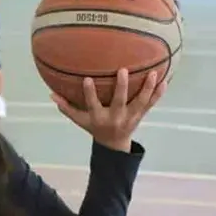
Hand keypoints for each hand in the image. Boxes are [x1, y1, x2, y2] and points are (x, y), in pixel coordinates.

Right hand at [51, 69, 166, 151]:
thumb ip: (66, 107)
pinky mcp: (141, 115)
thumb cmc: (94, 127)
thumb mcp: (79, 120)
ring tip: (153, 74)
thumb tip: (51, 94)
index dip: (90, 93)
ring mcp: (131, 117)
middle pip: (120, 102)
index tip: (88, 79)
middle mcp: (116, 117)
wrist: (114, 145)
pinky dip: (158, 94)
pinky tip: (164, 81)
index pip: (93, 104)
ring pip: (141, 102)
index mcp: (99, 118)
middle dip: (122, 87)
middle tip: (123, 70)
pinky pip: (151, 104)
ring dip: (147, 88)